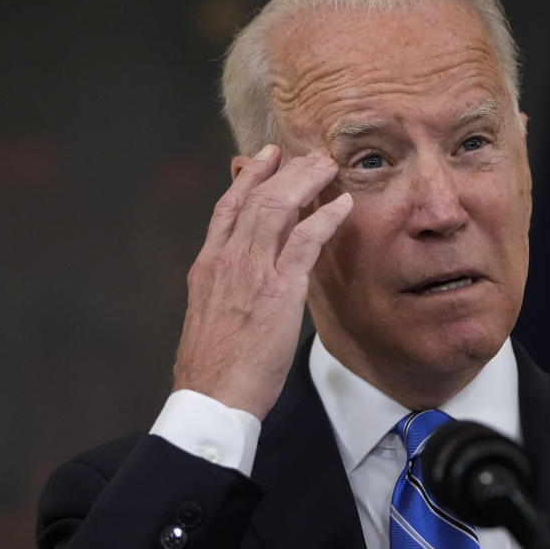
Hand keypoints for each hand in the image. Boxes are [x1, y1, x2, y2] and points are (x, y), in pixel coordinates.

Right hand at [172, 144, 352, 419]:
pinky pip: (305, 242)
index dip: (247, 178)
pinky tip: (342, 206)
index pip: (227, 208)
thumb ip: (225, 287)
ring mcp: (251, 272)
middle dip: (283, 170)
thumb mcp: (208, 313)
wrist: (211, 395)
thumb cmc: (211, 364)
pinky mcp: (278, 291)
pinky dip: (325, 219)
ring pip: (277, 208)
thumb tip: (242, 279)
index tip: (264, 158)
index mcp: (207, 265)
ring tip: (328, 166)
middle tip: (308, 154)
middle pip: (255, 198)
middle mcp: (226, 259)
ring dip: (305, 182)